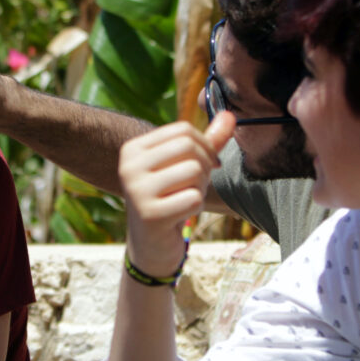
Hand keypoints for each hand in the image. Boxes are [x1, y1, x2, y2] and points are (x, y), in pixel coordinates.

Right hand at [119, 112, 235, 277]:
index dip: (205, 145)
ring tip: (186, 198)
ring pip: (193, 171)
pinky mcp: (150, 214)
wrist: (150, 245)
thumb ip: (207, 141)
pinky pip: (194, 198)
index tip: (208, 163)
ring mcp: (137, 190)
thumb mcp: (184, 166)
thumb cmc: (170, 198)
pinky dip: (196, 207)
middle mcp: (129, 166)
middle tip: (197, 184)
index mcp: (133, 149)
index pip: (183, 130)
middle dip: (204, 166)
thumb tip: (230, 115)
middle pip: (189, 147)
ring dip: (200, 187)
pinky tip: (182, 214)